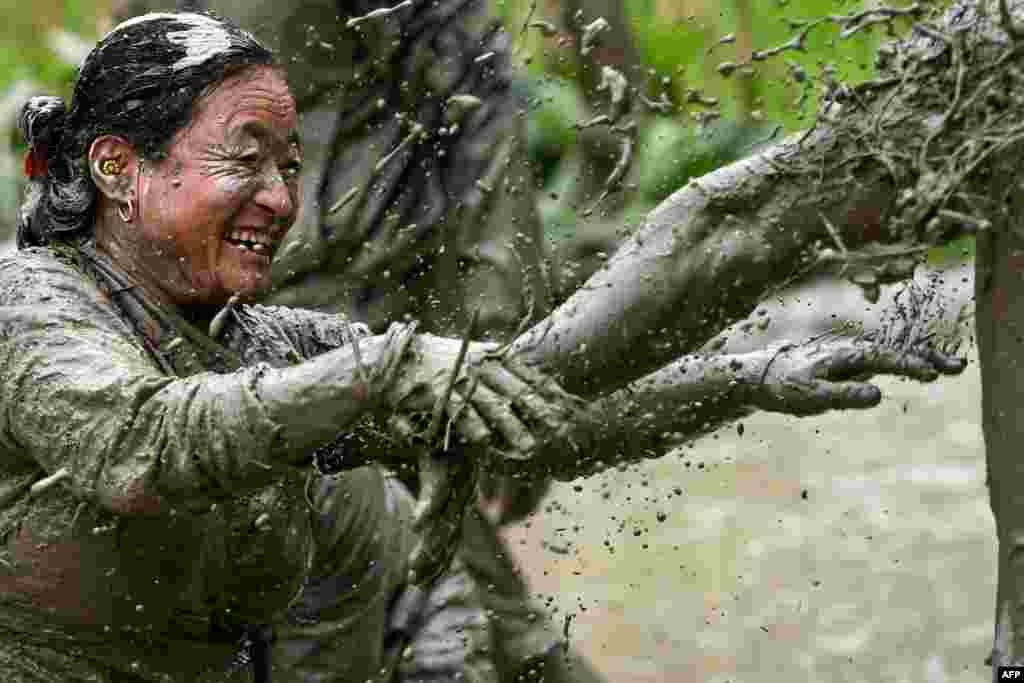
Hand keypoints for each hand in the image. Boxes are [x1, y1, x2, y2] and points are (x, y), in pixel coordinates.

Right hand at [383, 333, 582, 457]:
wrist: (397, 357)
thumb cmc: (444, 361)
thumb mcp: (477, 357)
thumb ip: (504, 371)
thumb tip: (538, 385)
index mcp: (495, 355)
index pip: (531, 374)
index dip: (552, 393)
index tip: (571, 409)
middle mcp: (481, 364)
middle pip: (518, 391)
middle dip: (541, 412)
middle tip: (561, 431)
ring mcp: (461, 378)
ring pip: (493, 405)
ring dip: (513, 428)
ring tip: (529, 447)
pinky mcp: (439, 392)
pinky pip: (460, 412)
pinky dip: (474, 428)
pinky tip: (486, 443)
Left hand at [749, 336, 965, 415]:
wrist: (760, 374)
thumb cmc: (784, 386)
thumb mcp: (811, 395)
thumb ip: (843, 395)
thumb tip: (878, 394)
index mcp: (843, 355)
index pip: (883, 359)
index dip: (908, 365)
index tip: (931, 373)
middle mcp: (851, 351)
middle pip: (895, 351)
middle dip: (927, 357)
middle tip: (958, 367)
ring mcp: (852, 355)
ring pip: (892, 354)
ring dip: (921, 359)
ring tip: (950, 367)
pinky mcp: (850, 363)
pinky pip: (883, 360)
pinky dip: (905, 362)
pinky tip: (921, 370)